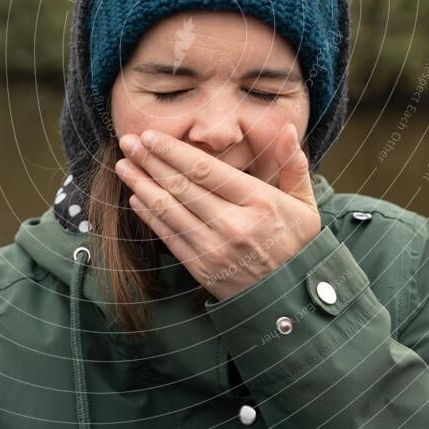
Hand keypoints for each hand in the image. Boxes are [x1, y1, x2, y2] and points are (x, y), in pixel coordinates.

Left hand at [116, 123, 320, 300]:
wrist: (292, 300)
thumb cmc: (298, 246)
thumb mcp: (305, 205)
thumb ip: (293, 165)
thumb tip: (286, 128)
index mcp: (259, 201)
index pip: (206, 170)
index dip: (174, 152)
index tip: (151, 136)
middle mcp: (235, 224)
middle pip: (182, 186)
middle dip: (150, 161)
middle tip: (128, 141)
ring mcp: (216, 249)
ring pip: (170, 210)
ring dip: (142, 185)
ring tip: (123, 166)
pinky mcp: (202, 269)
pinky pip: (170, 237)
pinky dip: (150, 216)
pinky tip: (136, 197)